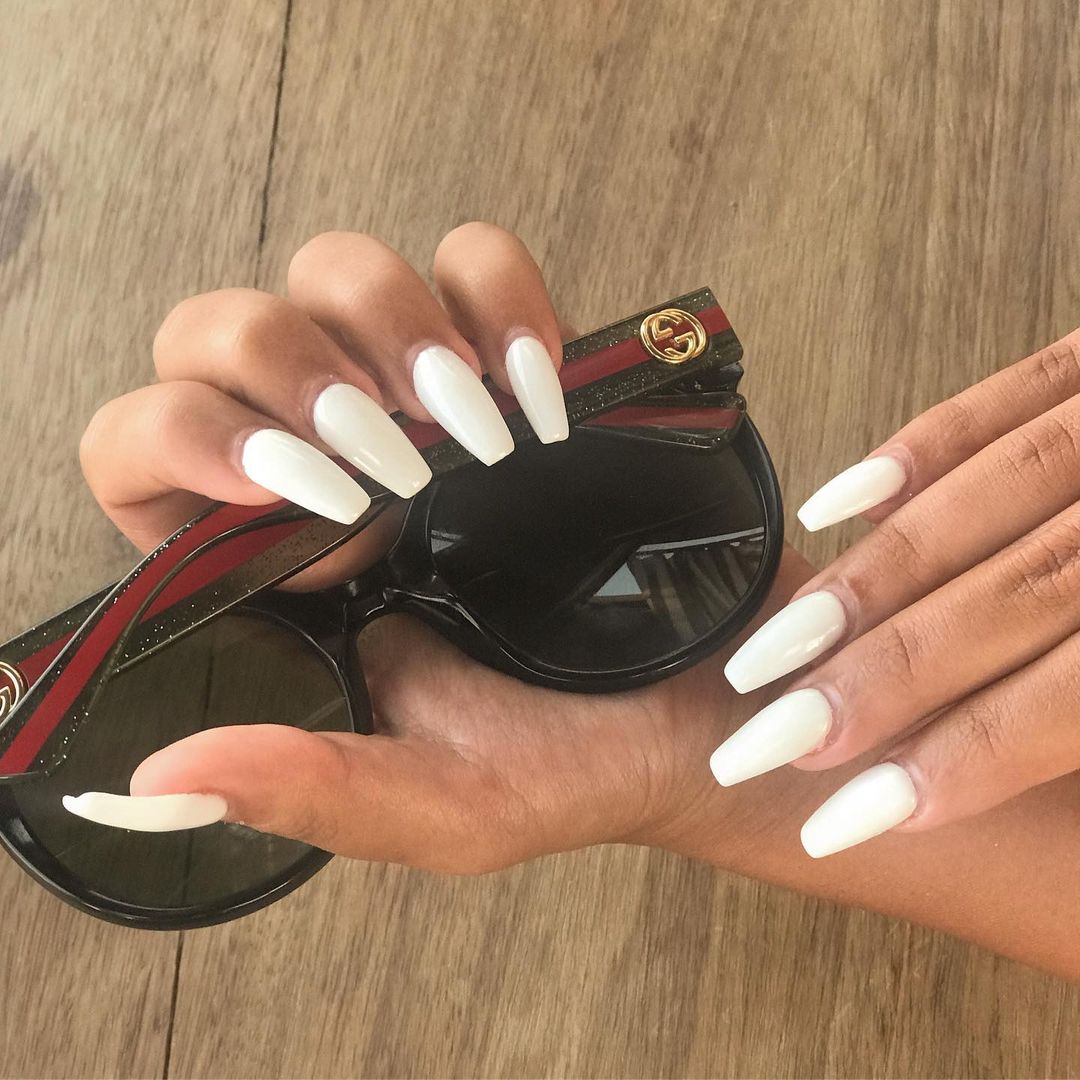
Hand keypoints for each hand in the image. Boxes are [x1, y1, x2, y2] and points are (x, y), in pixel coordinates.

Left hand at [74, 221, 774, 865]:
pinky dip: (500, 294)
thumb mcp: (438, 805)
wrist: (715, 708)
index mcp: (279, 574)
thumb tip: (160, 779)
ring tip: (470, 425)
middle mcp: (334, 473)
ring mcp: (427, 405)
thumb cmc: (573, 764)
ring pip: (334, 271)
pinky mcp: (520, 362)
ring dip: (389, 322)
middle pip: (218, 330)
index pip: (143, 449)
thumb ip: (309, 787)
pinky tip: (539, 386)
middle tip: (392, 457)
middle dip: (287, 367)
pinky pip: (473, 258)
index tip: (315, 512)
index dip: (194, 448)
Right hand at [709, 328, 1079, 857]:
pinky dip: (912, 451)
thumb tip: (1022, 763)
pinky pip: (1002, 395)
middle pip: (1016, 597)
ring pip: (990, 502)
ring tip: (773, 649)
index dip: (968, 754)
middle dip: (886, 673)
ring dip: (870, 581)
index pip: (1076, 692)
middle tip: (780, 736)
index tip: (861, 811)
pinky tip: (832, 507)